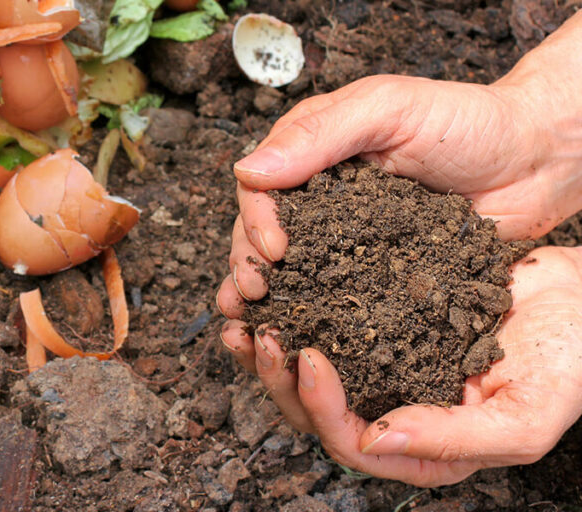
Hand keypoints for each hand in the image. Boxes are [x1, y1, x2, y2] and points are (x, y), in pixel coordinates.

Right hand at [216, 11, 581, 314]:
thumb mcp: (389, 109)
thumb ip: (320, 134)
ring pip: (291, 271)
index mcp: (312, 153)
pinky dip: (313, 319)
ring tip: (254, 329)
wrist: (537, 161)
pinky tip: (299, 341)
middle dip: (249, 266)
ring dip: (269, 300)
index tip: (274, 250)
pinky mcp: (376, 275)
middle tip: (254, 296)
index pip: (260, 188)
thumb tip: (247, 170)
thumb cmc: (468, 121)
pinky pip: (337, 298)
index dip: (255, 220)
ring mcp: (346, 239)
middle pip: (262, 234)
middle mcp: (320, 198)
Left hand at [221, 246, 581, 486]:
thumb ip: (455, 438)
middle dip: (279, 376)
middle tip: (261, 332)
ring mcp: (382, 368)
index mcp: (424, 449)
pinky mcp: (377, 325)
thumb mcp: (525, 414)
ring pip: (308, 371)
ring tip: (244, 312)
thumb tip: (375, 439)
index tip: (307, 356)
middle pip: (315, 412)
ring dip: (270, 347)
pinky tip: (271, 287)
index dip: (320, 407)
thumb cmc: (569, 362)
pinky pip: (323, 322)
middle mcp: (394, 412)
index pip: (352, 443)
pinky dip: (293, 308)